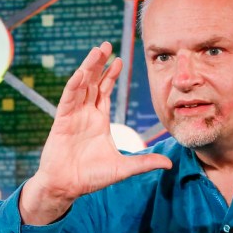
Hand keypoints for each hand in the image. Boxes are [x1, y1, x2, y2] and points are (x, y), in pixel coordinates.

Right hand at [22, 43, 172, 223]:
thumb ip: (144, 162)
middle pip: (92, 83)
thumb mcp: (123, 167)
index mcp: (98, 120)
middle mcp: (85, 114)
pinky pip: (68, 100)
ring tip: (95, 51)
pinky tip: (80, 74)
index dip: (111, 75)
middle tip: (105, 45)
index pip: (104, 91)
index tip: (119, 60)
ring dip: (87, 68)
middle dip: (99, 64)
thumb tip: (169, 163)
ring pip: (81, 86)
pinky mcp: (62, 122)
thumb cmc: (90, 177)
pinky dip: (74, 87)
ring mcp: (73, 116)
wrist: (67, 187)